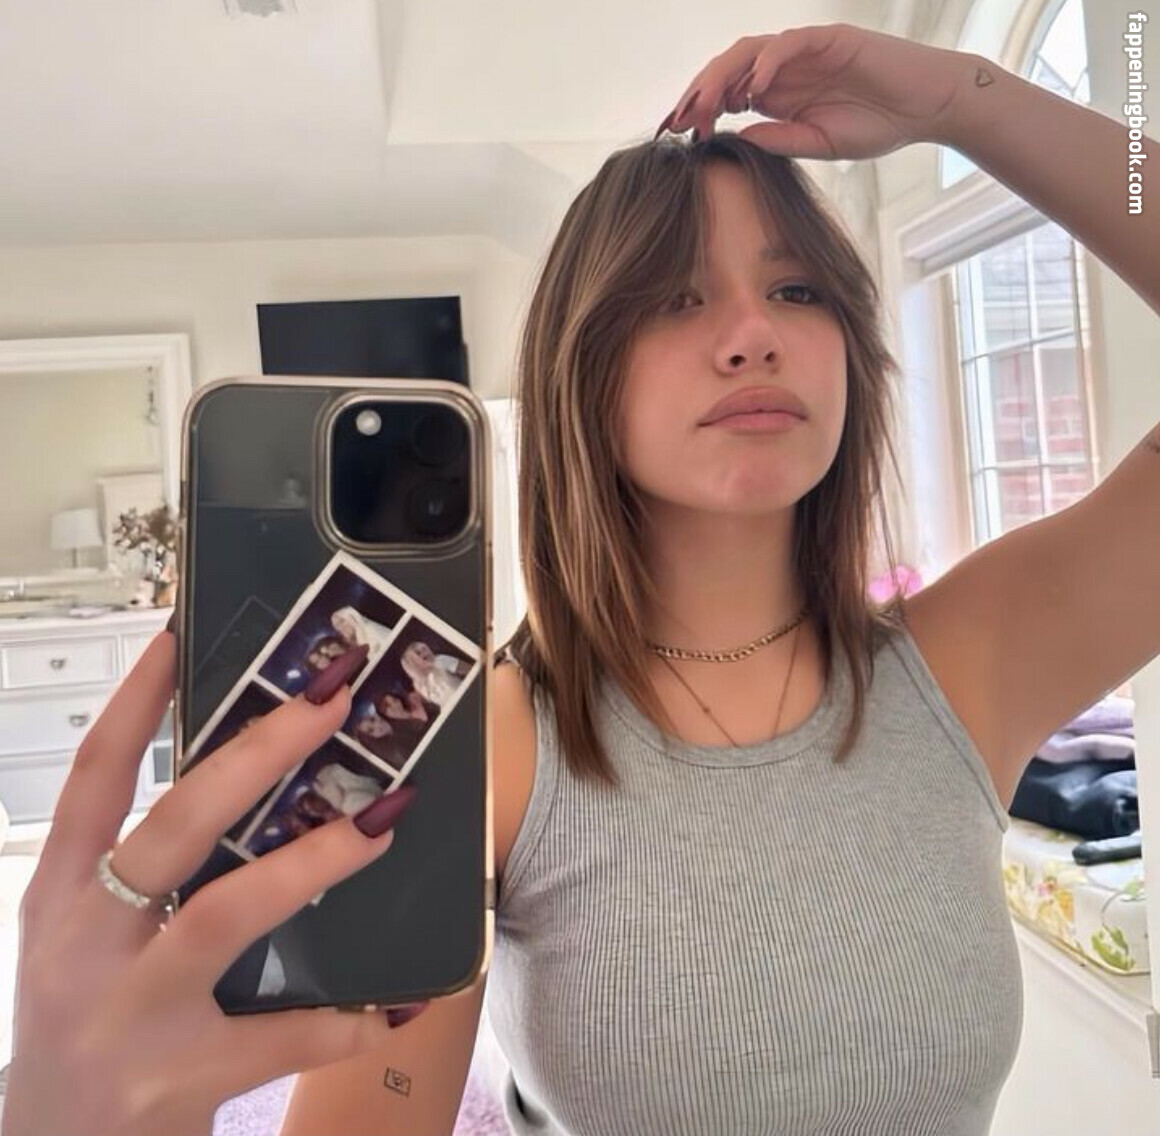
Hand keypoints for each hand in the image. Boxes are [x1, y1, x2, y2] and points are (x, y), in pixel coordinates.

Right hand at [3, 631, 424, 1135]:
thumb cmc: (84, 1015)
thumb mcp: (89, 932)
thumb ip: (147, 864)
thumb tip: (248, 772)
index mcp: (62, 893)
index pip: (94, 775)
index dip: (136, 700)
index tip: (184, 631)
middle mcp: (85, 943)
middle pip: (173, 824)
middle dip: (256, 755)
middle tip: (330, 702)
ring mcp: (130, 1011)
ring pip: (228, 914)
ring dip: (313, 861)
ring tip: (385, 820)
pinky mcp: (179, 1077)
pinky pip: (283, 1037)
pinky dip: (348, 1018)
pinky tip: (404, 998)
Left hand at [659, 23, 983, 158]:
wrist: (925, 108)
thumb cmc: (876, 126)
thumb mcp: (817, 144)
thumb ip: (778, 139)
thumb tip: (734, 139)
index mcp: (778, 94)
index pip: (726, 95)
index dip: (699, 110)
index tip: (676, 135)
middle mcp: (783, 70)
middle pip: (728, 71)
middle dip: (699, 94)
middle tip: (678, 121)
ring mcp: (804, 52)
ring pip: (749, 52)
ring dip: (722, 77)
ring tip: (705, 105)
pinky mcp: (829, 39)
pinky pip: (788, 44)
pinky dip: (766, 63)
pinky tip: (751, 90)